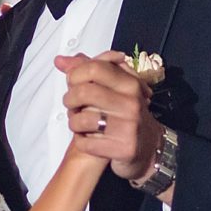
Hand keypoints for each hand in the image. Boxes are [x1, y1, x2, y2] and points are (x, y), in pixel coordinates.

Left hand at [55, 50, 159, 181]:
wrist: (149, 147)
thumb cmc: (126, 113)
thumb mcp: (115, 88)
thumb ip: (88, 71)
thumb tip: (60, 61)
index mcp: (130, 84)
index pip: (94, 68)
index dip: (75, 74)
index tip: (73, 82)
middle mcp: (131, 103)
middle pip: (84, 92)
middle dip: (70, 99)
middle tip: (71, 104)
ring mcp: (128, 127)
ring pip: (82, 119)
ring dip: (73, 122)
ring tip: (77, 122)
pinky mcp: (124, 149)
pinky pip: (87, 143)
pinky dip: (81, 141)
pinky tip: (87, 138)